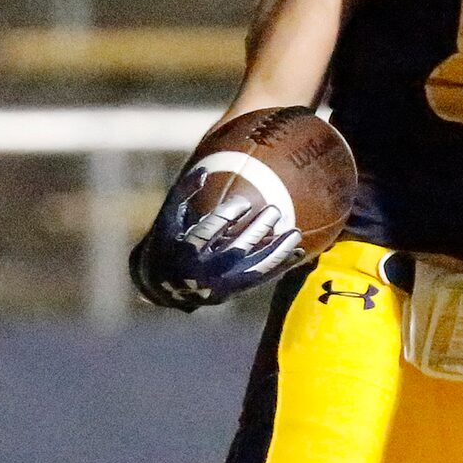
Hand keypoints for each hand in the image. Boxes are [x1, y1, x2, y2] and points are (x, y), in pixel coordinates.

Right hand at [130, 168, 304, 311]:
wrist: (164, 284)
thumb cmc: (169, 241)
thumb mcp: (168, 216)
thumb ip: (183, 192)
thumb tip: (204, 171)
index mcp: (183, 252)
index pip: (206, 234)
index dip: (225, 217)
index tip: (244, 202)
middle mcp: (201, 273)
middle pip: (234, 252)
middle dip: (257, 231)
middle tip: (274, 209)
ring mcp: (219, 286)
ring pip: (252, 270)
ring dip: (276, 252)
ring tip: (295, 232)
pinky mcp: (232, 292)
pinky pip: (260, 279)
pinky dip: (280, 267)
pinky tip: (298, 252)